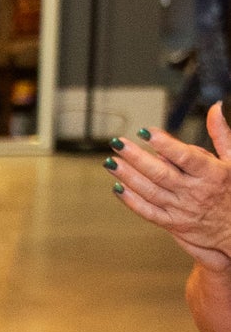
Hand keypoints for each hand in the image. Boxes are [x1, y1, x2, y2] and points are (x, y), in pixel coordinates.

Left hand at [112, 107, 230, 264]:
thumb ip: (221, 134)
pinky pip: (149, 212)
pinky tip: (117, 187)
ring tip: (111, 162)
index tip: (145, 132)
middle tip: (118, 143)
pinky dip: (132, 201)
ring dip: (128, 176)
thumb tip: (215, 107)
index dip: (164, 143)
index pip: (185, 157)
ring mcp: (182, 209)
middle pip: (161, 173)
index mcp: (212, 174)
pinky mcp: (174, 224)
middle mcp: (195, 191)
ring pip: (151, 191)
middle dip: (136, 157)